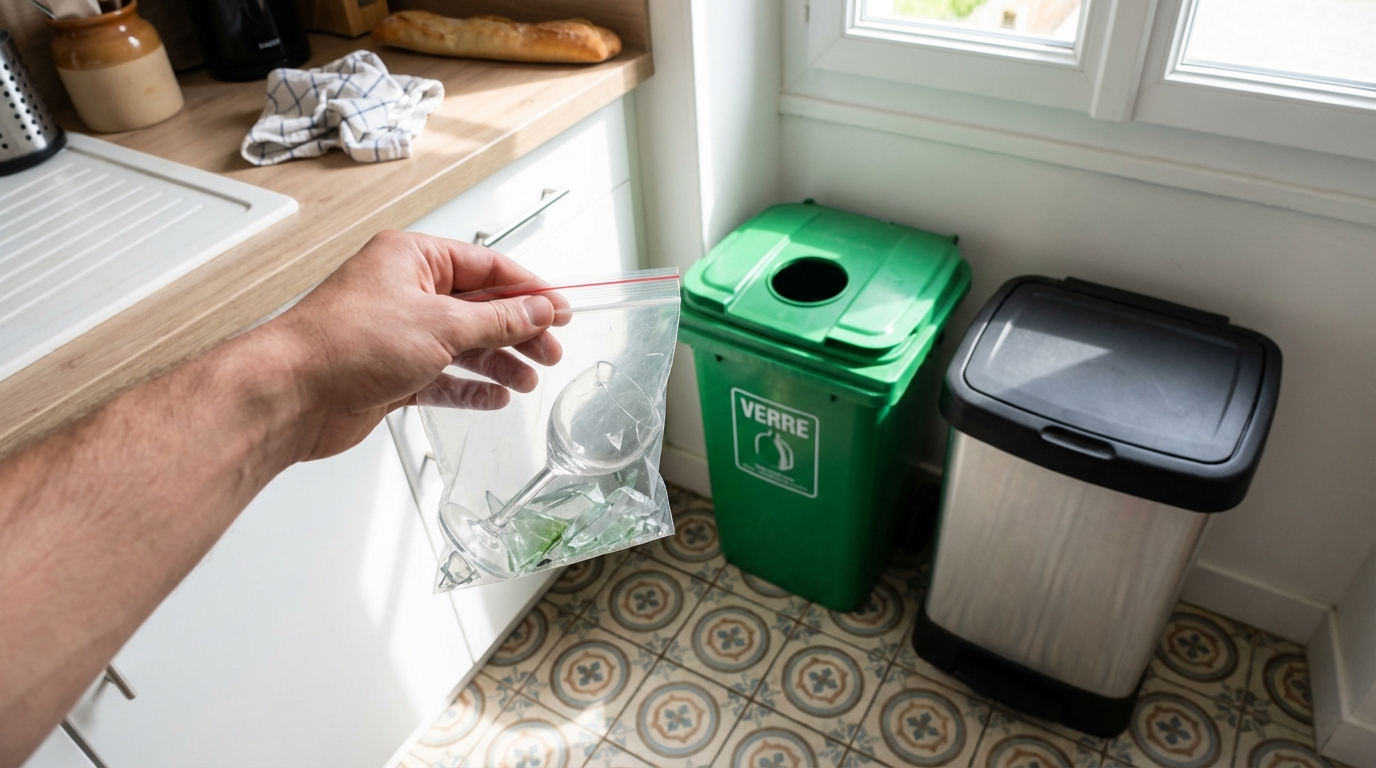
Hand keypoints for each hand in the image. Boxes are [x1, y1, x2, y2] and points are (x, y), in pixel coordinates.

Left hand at [264, 230, 567, 460]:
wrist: (292, 393)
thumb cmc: (347, 343)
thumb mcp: (441, 324)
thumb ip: (497, 319)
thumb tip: (536, 311)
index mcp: (413, 259)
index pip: (487, 266)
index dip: (529, 290)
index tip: (560, 311)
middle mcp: (405, 292)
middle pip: (479, 307)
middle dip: (518, 331)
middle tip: (550, 352)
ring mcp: (398, 334)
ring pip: (463, 345)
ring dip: (498, 363)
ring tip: (528, 380)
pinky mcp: (390, 373)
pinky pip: (442, 378)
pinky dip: (469, 388)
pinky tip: (494, 397)